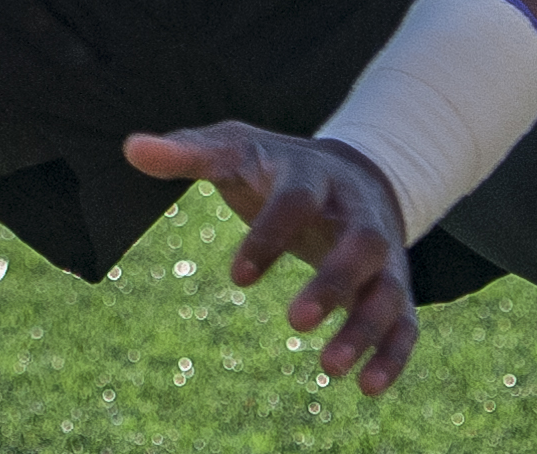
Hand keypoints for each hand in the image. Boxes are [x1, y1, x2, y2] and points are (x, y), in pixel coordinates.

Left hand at [124, 122, 420, 395]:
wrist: (351, 172)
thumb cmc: (273, 165)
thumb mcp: (233, 149)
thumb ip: (187, 152)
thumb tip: (130, 148)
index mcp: (313, 173)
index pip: (298, 199)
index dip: (270, 234)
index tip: (235, 277)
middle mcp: (356, 212)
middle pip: (361, 243)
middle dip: (332, 282)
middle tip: (292, 321)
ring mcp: (383, 251)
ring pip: (388, 288)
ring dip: (364, 329)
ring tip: (329, 370)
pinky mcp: (394, 285)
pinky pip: (405, 322)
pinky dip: (393, 354)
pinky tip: (367, 388)